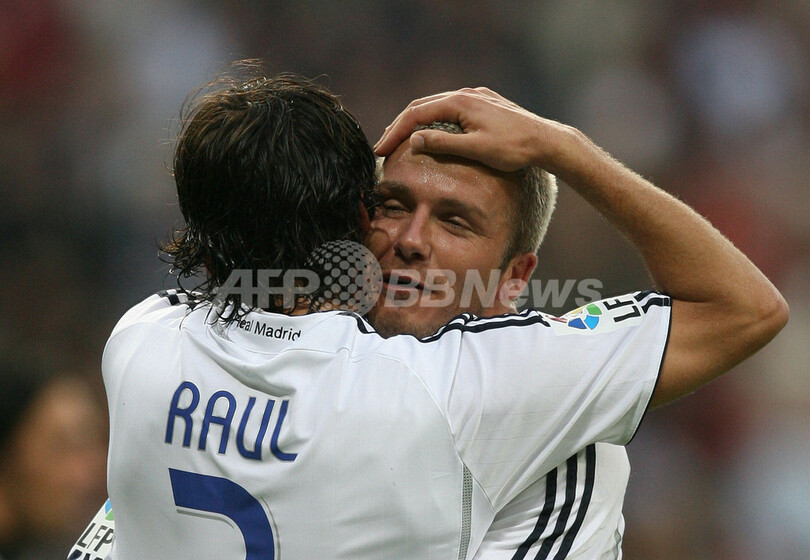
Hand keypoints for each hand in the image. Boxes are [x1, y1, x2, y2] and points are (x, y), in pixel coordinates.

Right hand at [374, 87, 571, 172]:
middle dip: (399, 127)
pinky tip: (430, 133)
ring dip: (415, 123)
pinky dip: (433, 121)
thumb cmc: (513, 149)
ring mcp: (476, 97)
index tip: (380, 151)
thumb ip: (443, 143)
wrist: (546, 141)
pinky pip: (451, 109)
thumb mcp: (475, 150)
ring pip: (436, 107)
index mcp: (459, 103)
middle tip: (383, 147)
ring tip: (400, 141)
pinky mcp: (485, 104)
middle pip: (422, 107)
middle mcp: (465, 94)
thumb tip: (414, 139)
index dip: (395, 132)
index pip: (415, 114)